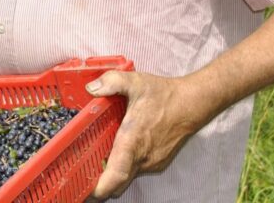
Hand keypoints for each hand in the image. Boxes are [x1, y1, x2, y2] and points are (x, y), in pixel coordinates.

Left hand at [85, 71, 216, 198]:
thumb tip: (91, 88)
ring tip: (96, 162)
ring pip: (127, 177)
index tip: (87, 192)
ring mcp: (152, 162)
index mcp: (133, 140)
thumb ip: (111, 82)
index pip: (116, 174)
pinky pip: (136, 171)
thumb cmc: (163, 94)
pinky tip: (117, 152)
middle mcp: (142, 157)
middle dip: (100, 186)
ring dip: (113, 175)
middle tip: (82, 178)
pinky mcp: (158, 163)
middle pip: (118, 183)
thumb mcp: (135, 82)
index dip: (100, 188)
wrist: (191, 104)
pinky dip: (125, 168)